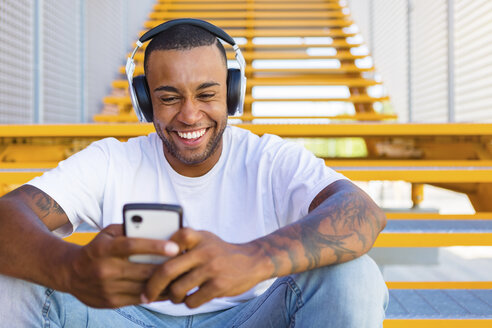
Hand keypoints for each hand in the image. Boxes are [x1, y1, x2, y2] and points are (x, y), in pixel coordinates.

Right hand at [63, 224, 179, 307]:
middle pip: (142, 270)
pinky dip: (155, 294)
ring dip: (164, 283)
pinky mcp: (110, 301)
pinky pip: (139, 299)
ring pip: (143, 287)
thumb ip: (128, 228)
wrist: (69, 273)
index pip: (131, 245)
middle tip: (186, 263)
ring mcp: (107, 287)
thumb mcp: (107, 234)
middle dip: (166, 267)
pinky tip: (167, 287)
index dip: (154, 246)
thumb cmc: (97, 248)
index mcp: (103, 248)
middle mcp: (104, 269)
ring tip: (181, 276)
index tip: (175, 247)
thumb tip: (155, 227)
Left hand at [143, 229, 268, 308]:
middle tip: (145, 294)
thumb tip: (152, 256)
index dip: (155, 253)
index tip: (145, 264)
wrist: (252, 261)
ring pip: (177, 289)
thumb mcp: (205, 238)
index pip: (169, 241)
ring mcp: (211, 269)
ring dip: (172, 297)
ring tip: (175, 295)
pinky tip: (191, 298)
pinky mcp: (218, 286)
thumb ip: (184, 243)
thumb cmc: (220, 251)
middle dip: (152, 286)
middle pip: (166, 270)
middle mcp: (204, 251)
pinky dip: (187, 303)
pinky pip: (192, 301)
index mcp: (198, 237)